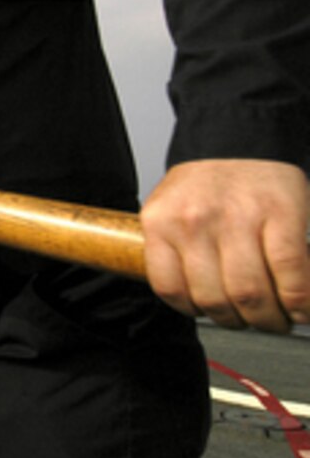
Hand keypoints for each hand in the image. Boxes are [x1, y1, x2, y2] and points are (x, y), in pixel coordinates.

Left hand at [140, 158, 309, 332]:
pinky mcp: (281, 214)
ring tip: (277, 316)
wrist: (238, 135)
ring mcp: (237, 217)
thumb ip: (175, 249)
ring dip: (269, 319)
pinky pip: (290, 274)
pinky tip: (301, 306)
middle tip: (253, 319)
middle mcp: (194, 221)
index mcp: (160, 222)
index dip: (195, 311)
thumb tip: (193, 300)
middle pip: (214, 299)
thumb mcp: (170, 210)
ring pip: (250, 295)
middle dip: (238, 321)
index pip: (169, 289)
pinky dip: (299, 301)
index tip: (212, 313)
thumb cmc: (206, 182)